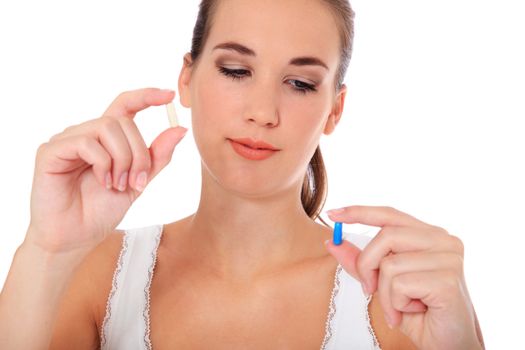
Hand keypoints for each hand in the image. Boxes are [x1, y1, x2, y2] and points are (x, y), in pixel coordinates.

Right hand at [25, 88, 187, 253]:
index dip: (146, 97)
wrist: (75, 239)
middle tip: (137, 182)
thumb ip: (156, 157)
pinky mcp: (51, 151)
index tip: (170, 96)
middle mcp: (86, 134)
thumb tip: (180, 130)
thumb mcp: (138, 183)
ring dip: (122, 159)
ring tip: (118, 185)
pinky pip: (86, 142)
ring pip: (107, 127)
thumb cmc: (101, 211)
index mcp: (106, 140)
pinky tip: (103, 183)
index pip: (125, 106)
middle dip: (139, 152)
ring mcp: (66, 141)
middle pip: (122, 121)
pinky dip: (103, 163)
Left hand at [324, 205, 482, 349]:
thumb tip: (332, 241)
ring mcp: (449, 258)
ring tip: (399, 308)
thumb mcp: (383, 283)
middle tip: (370, 289)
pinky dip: (396, 304)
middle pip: (385, 236)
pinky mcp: (448, 280)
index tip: (332, 214)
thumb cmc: (419, 311)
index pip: (389, 215)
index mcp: (428, 235)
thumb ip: (361, 261)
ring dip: (385, 293)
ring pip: (390, 264)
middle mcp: (443, 240)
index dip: (359, 212)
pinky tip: (413, 311)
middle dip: (367, 265)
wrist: (449, 344)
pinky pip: (400, 285)